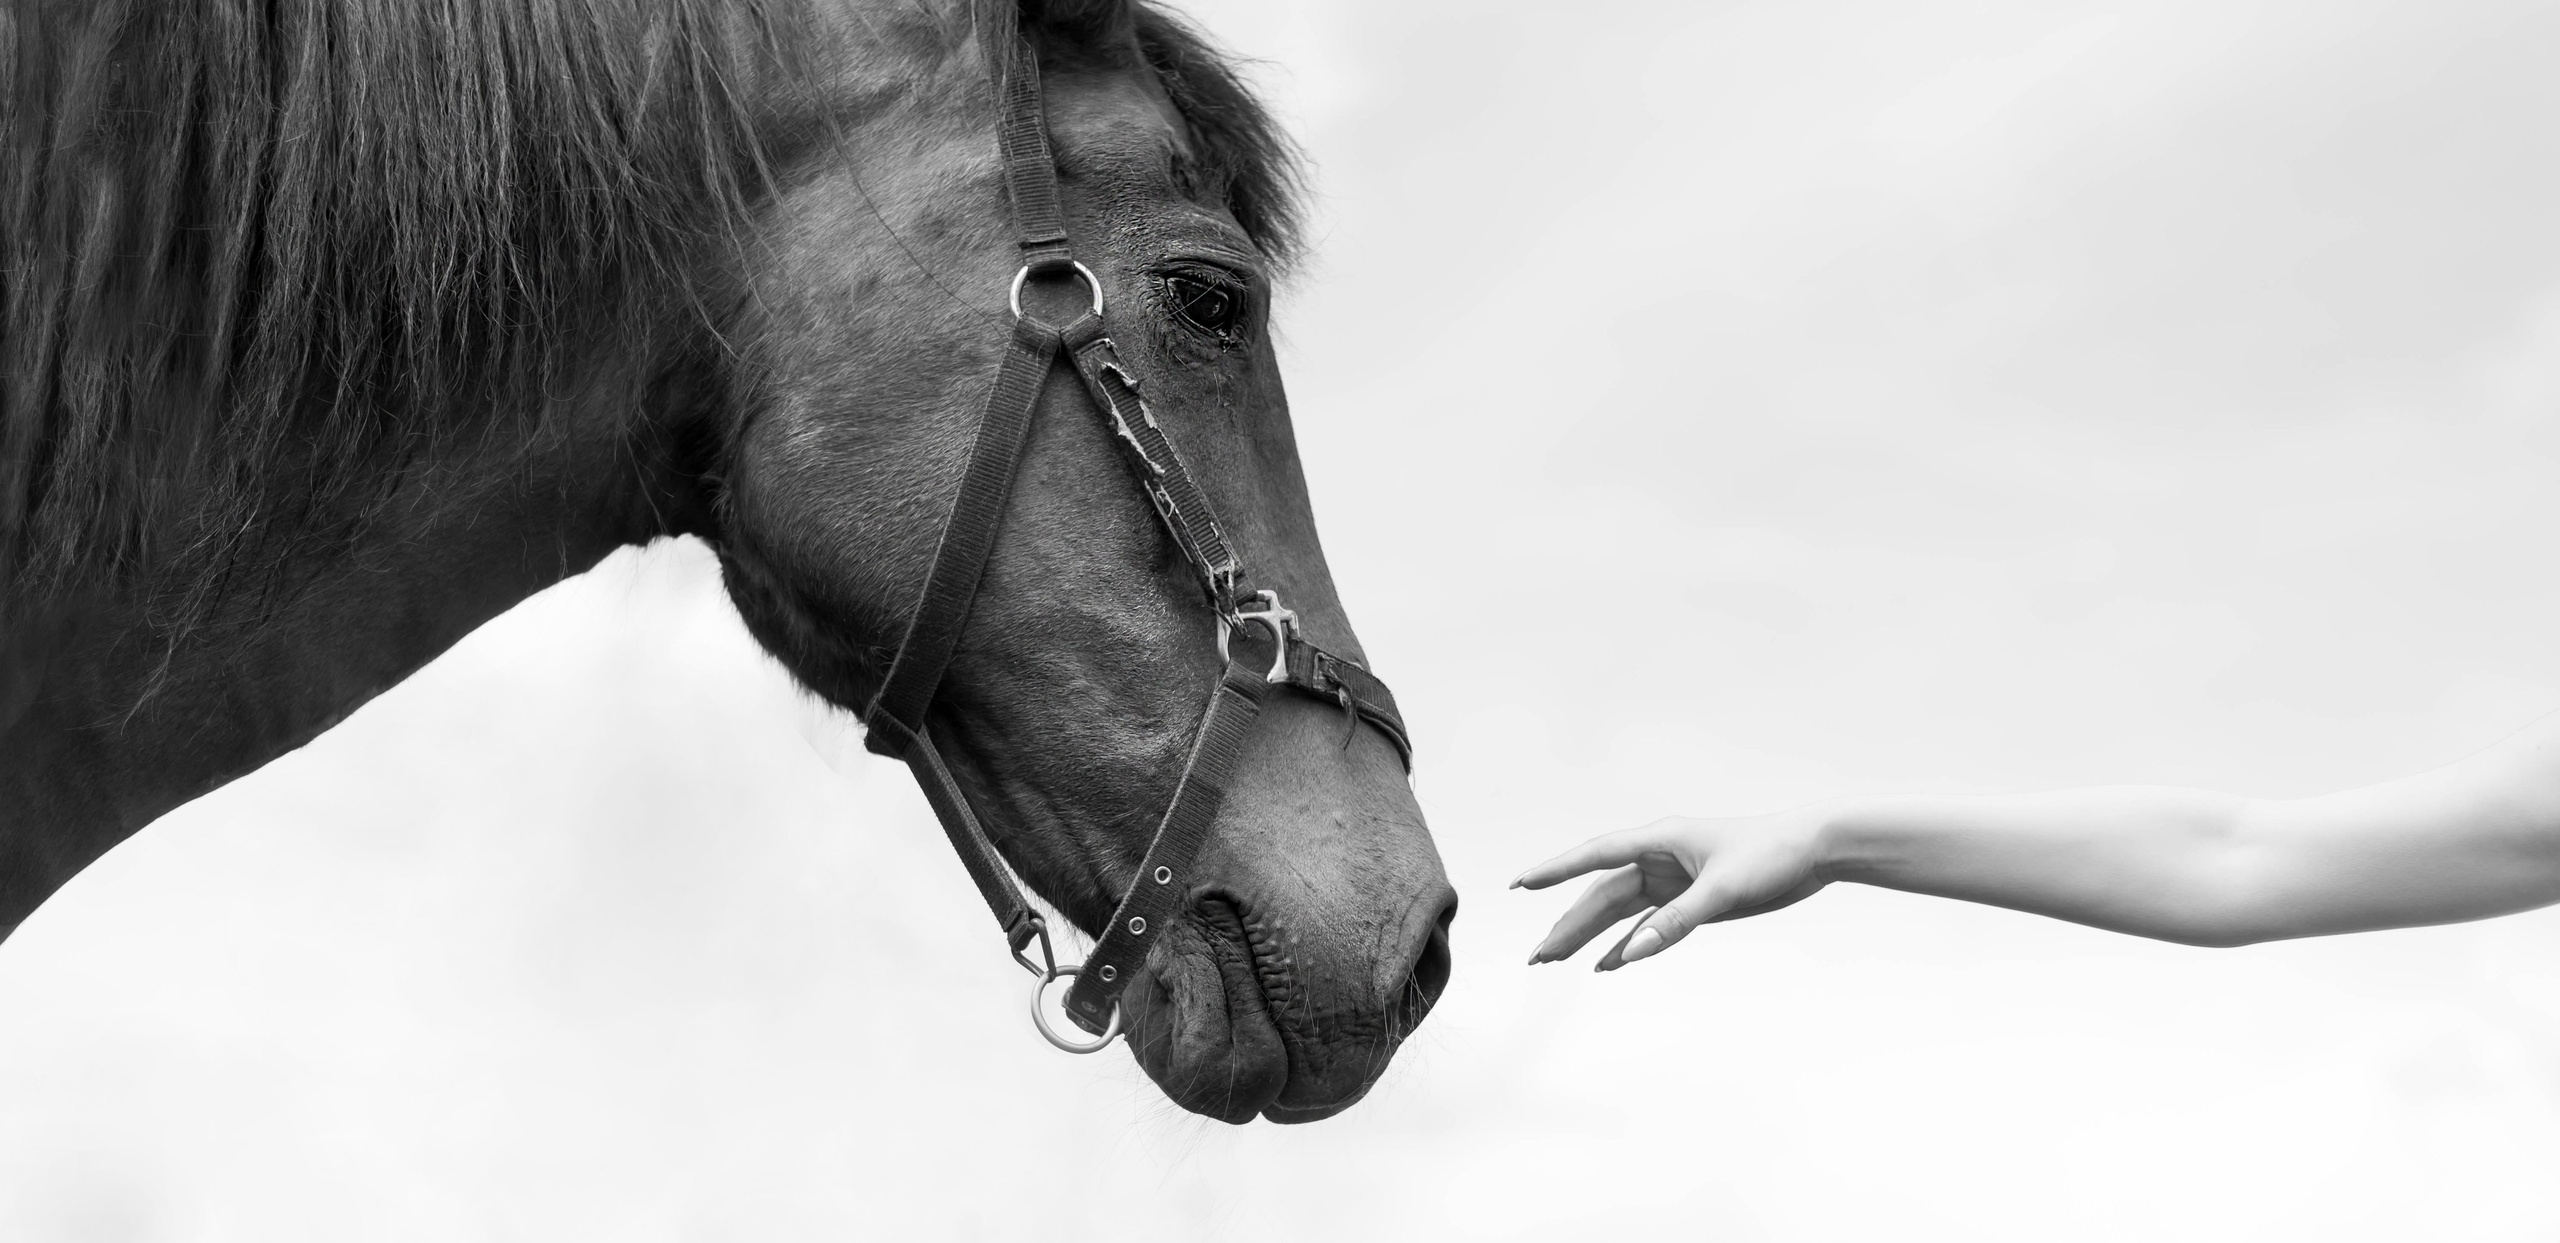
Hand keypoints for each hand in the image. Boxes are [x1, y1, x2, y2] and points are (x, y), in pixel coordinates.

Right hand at [1513, 807, 1835, 968]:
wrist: (1816, 850)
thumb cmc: (1772, 852)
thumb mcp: (1725, 888)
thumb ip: (1678, 920)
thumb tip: (1633, 952)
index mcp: (1660, 840)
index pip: (1596, 856)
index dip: (1556, 870)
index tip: (1521, 884)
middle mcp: (1659, 859)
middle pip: (1601, 895)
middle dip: (1568, 924)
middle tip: (1538, 957)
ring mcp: (1673, 881)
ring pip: (1619, 912)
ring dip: (1589, 936)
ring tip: (1555, 961)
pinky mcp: (1691, 901)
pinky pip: (1647, 926)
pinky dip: (1626, 945)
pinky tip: (1606, 965)